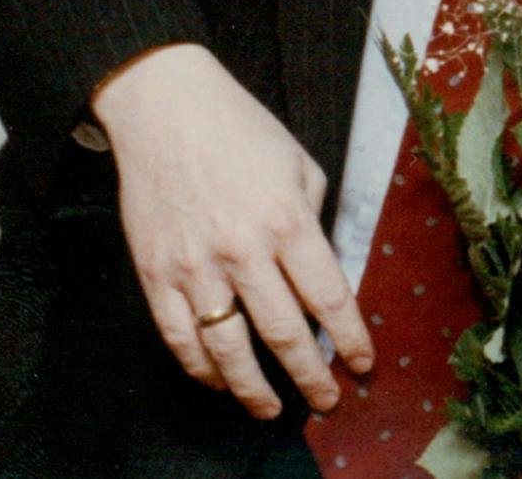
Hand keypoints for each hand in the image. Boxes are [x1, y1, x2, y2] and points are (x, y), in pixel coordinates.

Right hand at [92, 42, 371, 418]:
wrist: (167, 111)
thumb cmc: (243, 131)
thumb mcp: (300, 165)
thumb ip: (312, 220)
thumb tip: (320, 271)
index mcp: (288, 220)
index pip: (327, 295)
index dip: (350, 338)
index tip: (365, 364)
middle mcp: (243, 250)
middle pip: (283, 332)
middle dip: (310, 375)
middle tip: (327, 401)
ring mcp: (195, 266)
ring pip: (228, 348)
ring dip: (254, 388)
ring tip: (274, 409)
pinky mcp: (156, 274)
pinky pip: (180, 337)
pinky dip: (201, 369)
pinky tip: (221, 381)